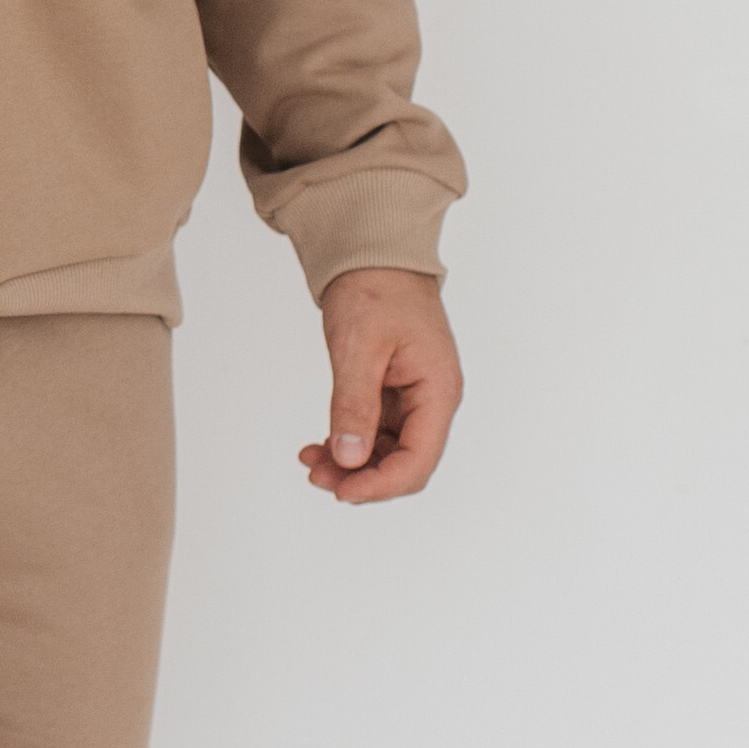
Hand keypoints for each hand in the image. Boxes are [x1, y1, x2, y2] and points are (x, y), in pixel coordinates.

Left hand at [300, 268, 462, 504]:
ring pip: (386, 453)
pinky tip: (317, 446)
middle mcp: (431, 401)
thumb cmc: (375, 291)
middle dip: (362, 478)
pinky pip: (373, 434)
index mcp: (438, 391)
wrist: (373, 256)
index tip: (342, 491)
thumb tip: (349, 458)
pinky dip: (347, 444)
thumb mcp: (359, 349)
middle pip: (404, 463)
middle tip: (316, 476)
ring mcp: (412, 399)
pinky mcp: (392, 395)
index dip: (381, 485)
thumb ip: (354, 406)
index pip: (418, 460)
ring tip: (311, 461)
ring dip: (351, 465)